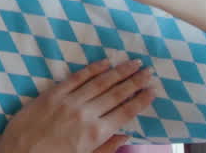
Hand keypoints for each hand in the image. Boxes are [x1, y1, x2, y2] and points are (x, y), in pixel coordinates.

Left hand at [0, 58, 155, 152]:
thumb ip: (107, 148)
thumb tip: (126, 135)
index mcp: (96, 133)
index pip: (125, 112)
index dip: (141, 100)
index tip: (153, 90)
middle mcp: (86, 114)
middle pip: (117, 94)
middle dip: (135, 81)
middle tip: (149, 71)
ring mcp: (69, 101)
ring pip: (100, 82)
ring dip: (119, 71)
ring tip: (133, 62)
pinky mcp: (52, 94)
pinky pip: (76, 78)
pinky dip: (92, 69)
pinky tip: (105, 62)